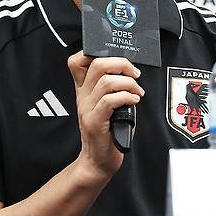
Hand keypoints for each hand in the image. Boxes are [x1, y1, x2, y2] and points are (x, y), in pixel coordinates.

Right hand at [67, 51, 143, 179]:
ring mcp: (87, 109)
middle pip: (96, 64)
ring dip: (129, 83)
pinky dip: (127, 96)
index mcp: (84, 90)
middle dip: (121, 63)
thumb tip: (131, 73)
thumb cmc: (108, 132)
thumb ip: (115, 88)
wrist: (98, 162)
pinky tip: (134, 100)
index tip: (118, 60)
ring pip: (106, 81)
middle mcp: (83, 96)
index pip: (78, 61)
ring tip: (137, 91)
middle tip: (134, 74)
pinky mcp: (95, 122)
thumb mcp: (109, 105)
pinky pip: (110, 100)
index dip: (95, 53)